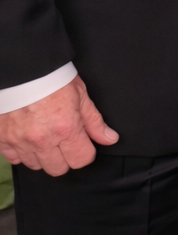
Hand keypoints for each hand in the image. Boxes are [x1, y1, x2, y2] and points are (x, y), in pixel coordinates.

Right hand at [0, 77, 118, 174]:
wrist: (21, 66)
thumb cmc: (51, 76)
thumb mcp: (80, 94)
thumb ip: (94, 121)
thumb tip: (109, 138)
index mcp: (66, 128)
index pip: (82, 159)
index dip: (85, 151)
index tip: (83, 142)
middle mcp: (42, 139)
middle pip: (58, 168)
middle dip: (65, 157)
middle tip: (64, 139)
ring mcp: (20, 141)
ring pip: (36, 166)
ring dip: (43, 155)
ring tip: (45, 136)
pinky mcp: (3, 139)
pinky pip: (14, 159)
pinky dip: (22, 152)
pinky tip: (28, 137)